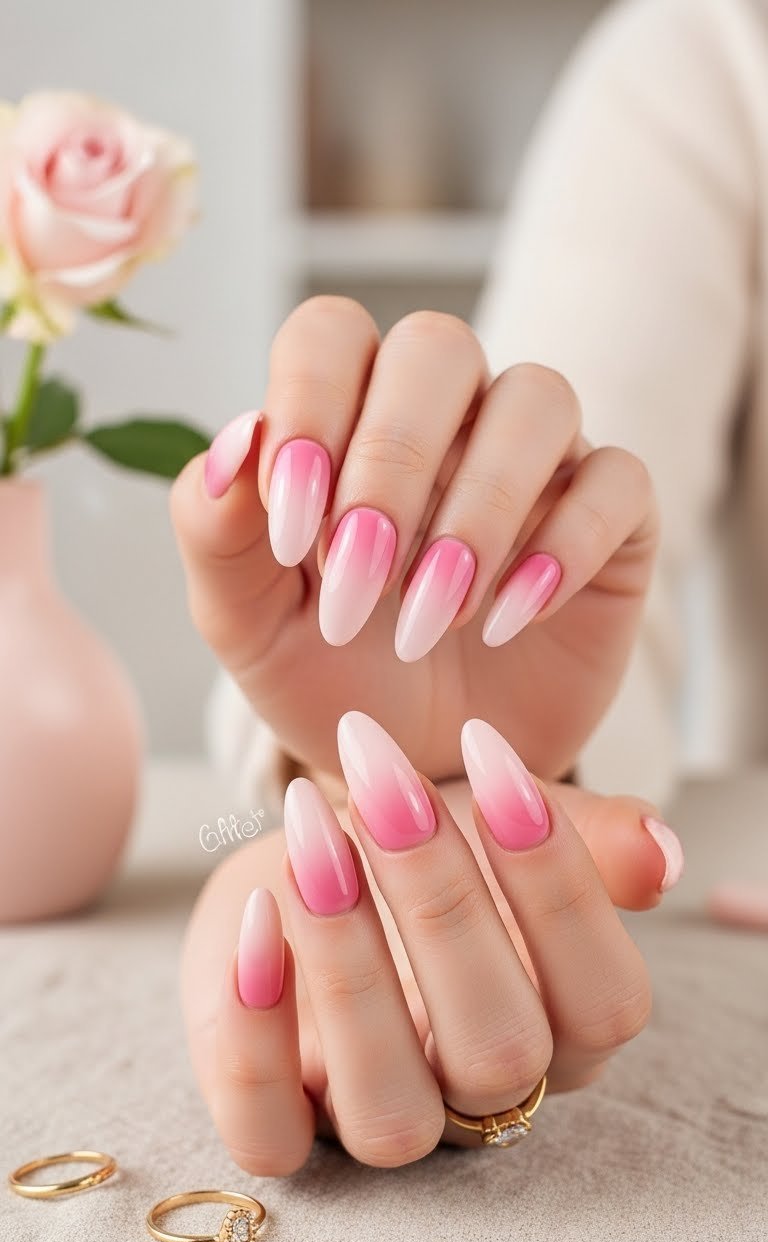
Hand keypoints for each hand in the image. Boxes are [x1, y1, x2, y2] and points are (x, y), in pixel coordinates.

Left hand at [171, 297, 658, 783]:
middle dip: (393, 464)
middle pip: (438, 348)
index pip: (329, 335)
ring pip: (537, 397)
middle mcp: (447, 413)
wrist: (416, 764)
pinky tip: (508, 620)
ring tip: (434, 617)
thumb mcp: (247, 624)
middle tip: (364, 582)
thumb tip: (234, 438)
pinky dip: (564, 546)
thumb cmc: (330, 675)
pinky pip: (617, 480)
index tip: (291, 536)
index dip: (309, 409)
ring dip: (480, 509)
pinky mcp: (612, 515)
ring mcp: (538, 456)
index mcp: (346, 413)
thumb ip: (216, 530)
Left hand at [199, 714, 658, 1173]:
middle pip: (501, 1056)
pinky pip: (268, 1136)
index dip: (561, 887)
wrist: (310, 858)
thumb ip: (586, 833)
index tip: (491, 755)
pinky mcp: (281, 1123)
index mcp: (563, 1025)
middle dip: (441, 908)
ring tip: (311, 842)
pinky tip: (255, 920)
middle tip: (384, 788)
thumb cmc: (425, 848)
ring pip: (389, 1114)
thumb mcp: (500, 822)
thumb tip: (658, 850)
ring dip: (347, 969)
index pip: (605, 1002)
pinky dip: (254, 1040)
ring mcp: (380, 1116)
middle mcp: (482, 1092)